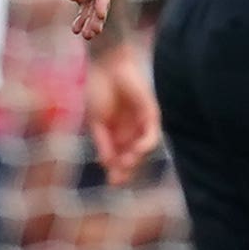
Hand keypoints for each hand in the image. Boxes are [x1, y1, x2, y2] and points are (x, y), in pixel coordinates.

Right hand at [83, 42, 161, 185]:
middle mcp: (128, 131)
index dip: (116, 171)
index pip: (117, 157)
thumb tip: (106, 164)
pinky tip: (138, 150)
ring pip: (141, 149)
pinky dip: (146, 144)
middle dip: (126, 170)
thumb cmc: (98, 90)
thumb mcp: (96, 122)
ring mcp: (139, 124)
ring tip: (127, 164)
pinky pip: (152, 135)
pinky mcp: (150, 114)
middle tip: (119, 180)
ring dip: (135, 159)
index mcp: (112, 132)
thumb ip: (103, 143)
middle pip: (130, 157)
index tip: (113, 183)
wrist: (107, 67)